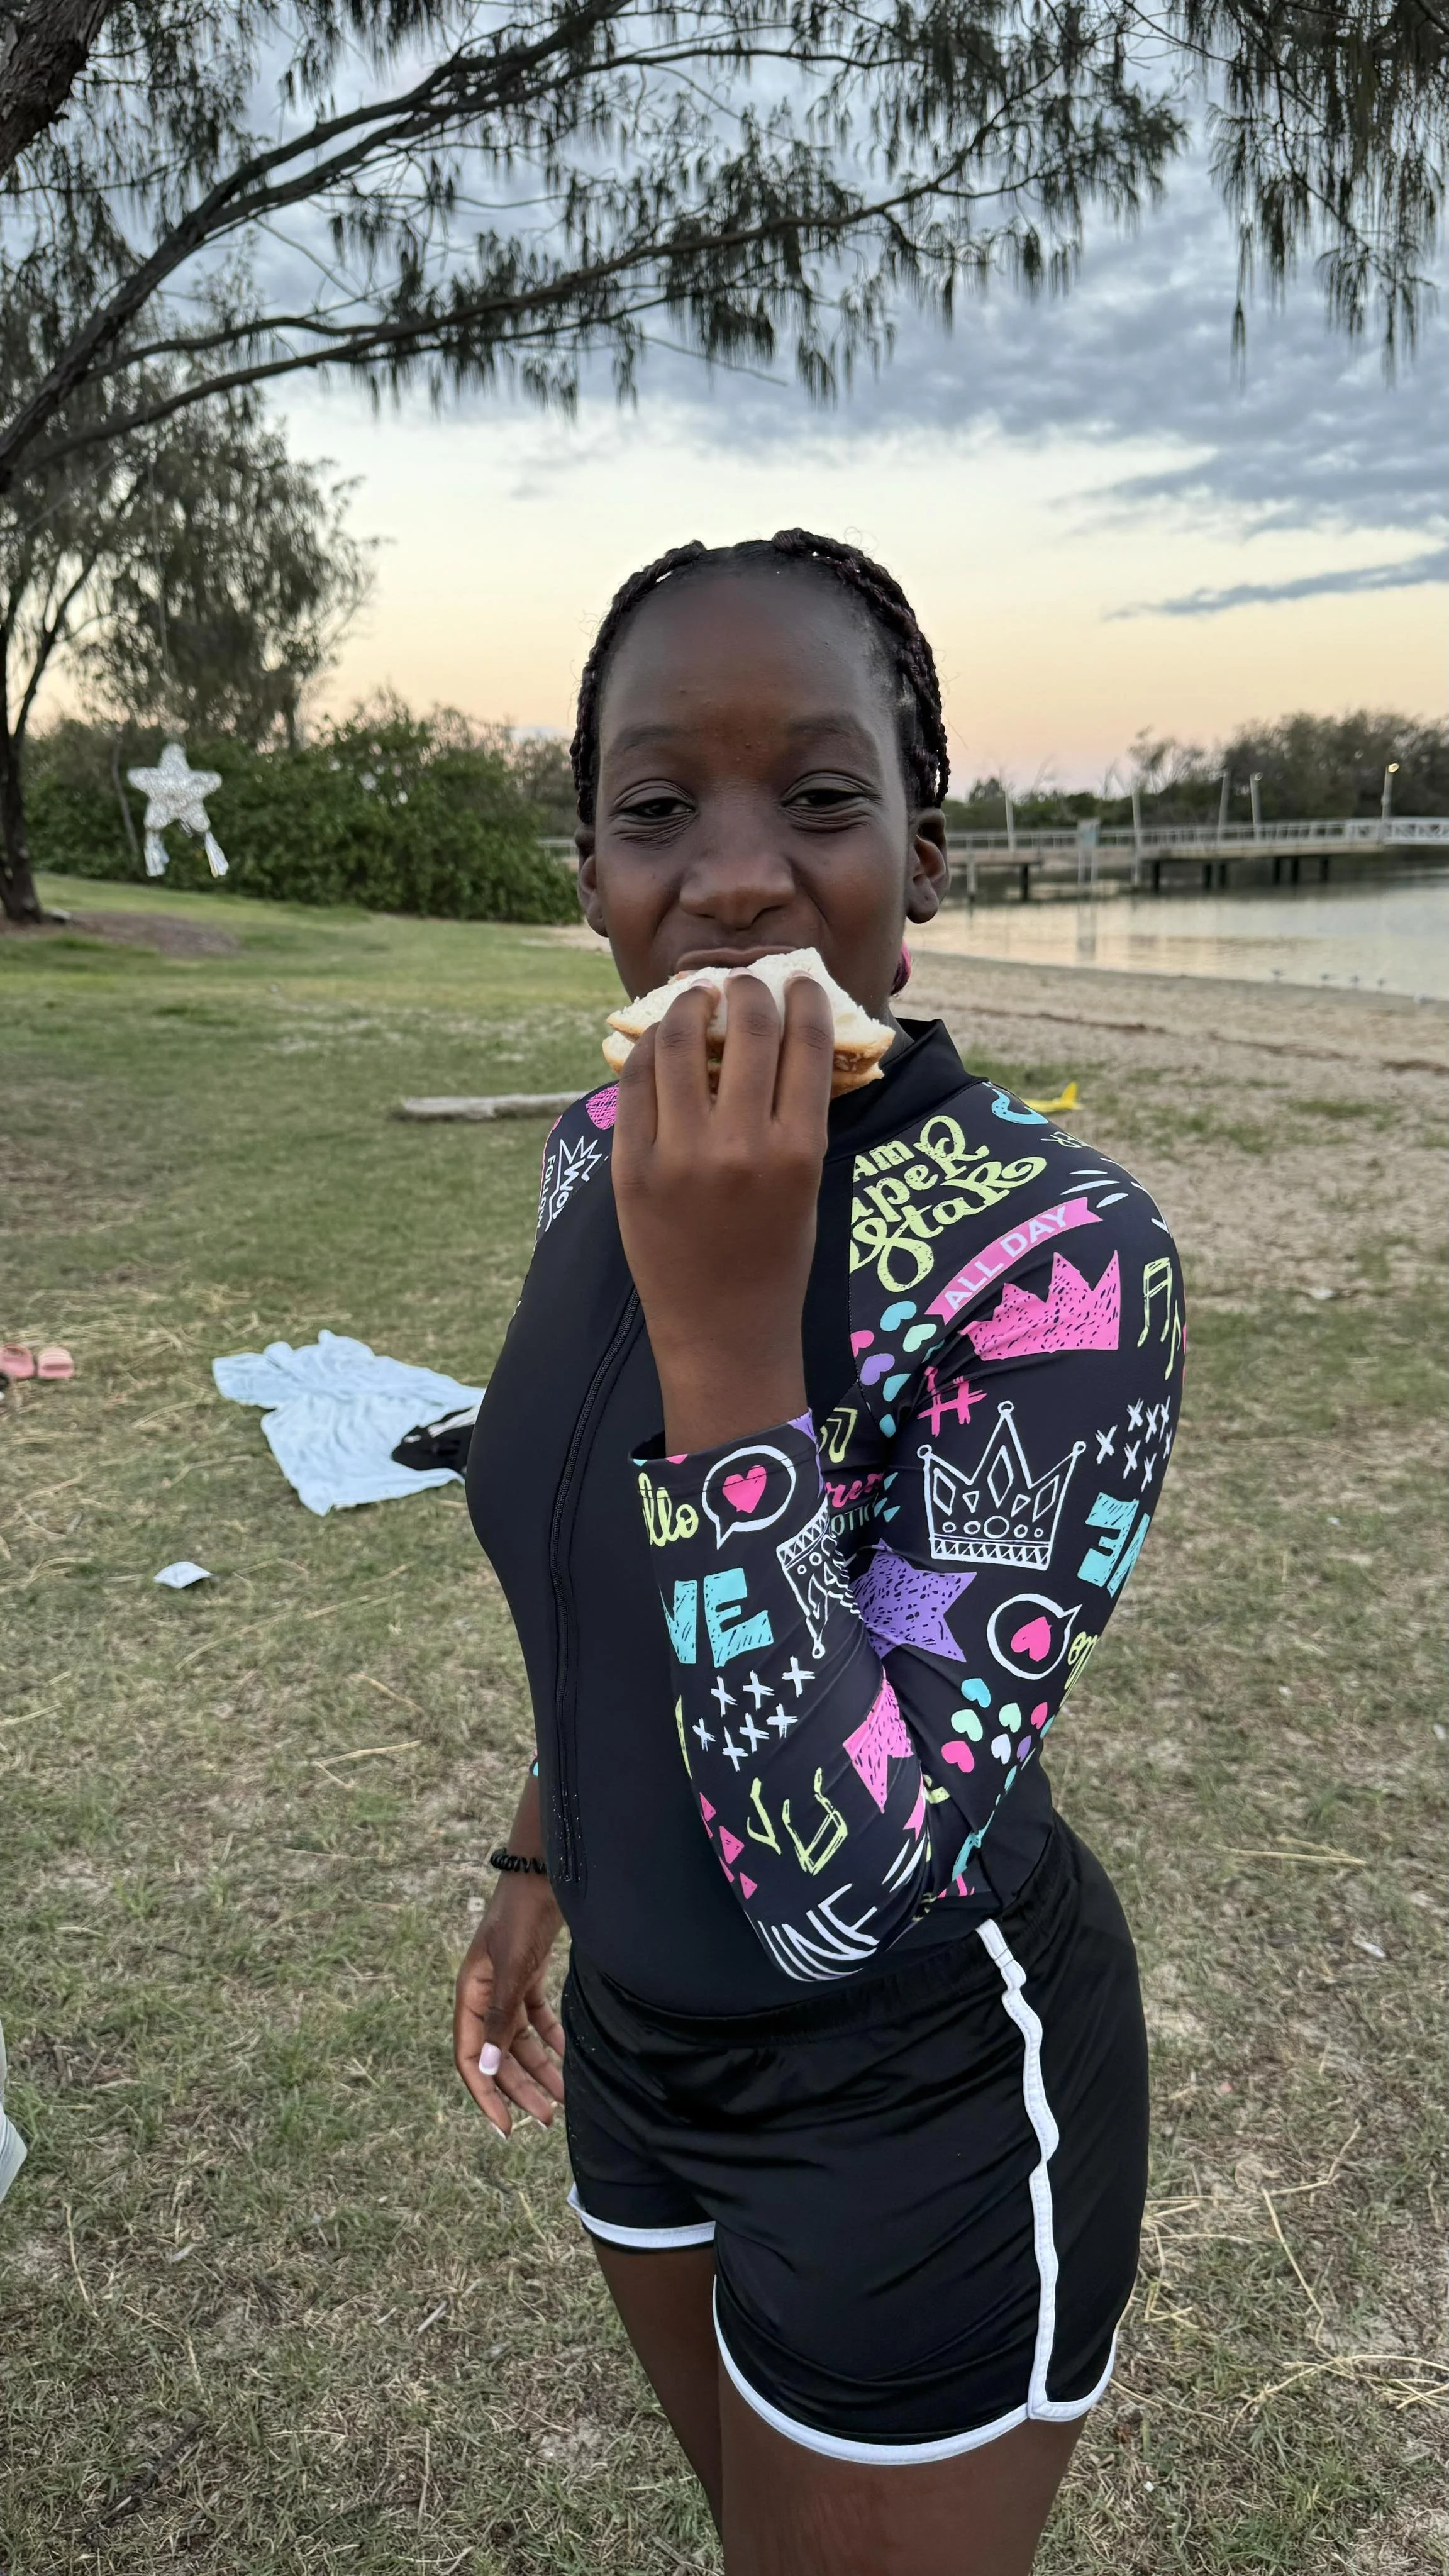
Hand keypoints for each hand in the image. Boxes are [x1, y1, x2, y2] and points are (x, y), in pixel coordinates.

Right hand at [453, 1871, 564, 2140]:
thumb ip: (499, 2017)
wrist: (545, 1871)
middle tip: (547, 2120)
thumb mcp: (511, 1968)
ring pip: (520, 2041)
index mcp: (470, 1995)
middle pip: (498, 2055)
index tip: (507, 2128)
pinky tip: (569, 2057)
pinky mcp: (528, 1976)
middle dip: (520, 2089)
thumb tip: (484, 2066)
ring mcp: (506, 1985)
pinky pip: (537, 2019)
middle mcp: (484, 1995)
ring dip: (540, 2070)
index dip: (486, 2094)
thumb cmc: (522, 1914)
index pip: (469, 2057)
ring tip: (563, 2099)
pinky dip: (552, 2040)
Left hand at [612, 972, 833, 1452]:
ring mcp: (679, 1155)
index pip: (805, 1040)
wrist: (722, 1332)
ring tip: (696, 996)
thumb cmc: (777, 1259)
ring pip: (676, 1040)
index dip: (803, 996)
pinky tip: (658, 1042)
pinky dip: (647, 1050)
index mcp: (798, 1150)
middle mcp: (740, 1145)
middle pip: (746, 1026)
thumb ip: (795, 1115)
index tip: (799, 981)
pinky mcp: (630, 1166)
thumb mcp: (807, 1186)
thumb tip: (785, 1037)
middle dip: (748, 988)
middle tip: (746, 983)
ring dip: (689, 1003)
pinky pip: (635, 1082)